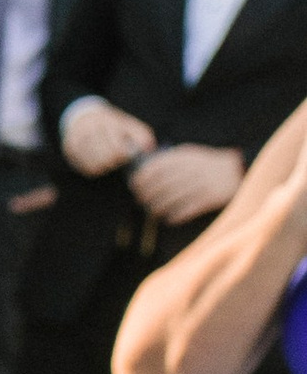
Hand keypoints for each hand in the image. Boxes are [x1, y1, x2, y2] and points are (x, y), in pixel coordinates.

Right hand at [63, 99, 154, 178]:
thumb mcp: (129, 125)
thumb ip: (142, 136)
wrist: (83, 114)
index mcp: (107, 122)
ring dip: (103, 166)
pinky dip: (92, 167)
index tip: (123, 153)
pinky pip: (83, 167)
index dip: (122, 156)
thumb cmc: (112, 125)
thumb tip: (147, 149)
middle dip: (112, 162)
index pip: (117, 151)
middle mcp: (90, 129)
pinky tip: (95, 160)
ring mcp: (77, 138)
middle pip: (105, 159)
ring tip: (105, 159)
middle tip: (113, 159)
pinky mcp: (69, 147)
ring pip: (94, 165)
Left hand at [127, 141, 245, 227]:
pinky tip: (170, 219)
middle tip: (140, 200)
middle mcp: (191, 170)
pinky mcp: (209, 199)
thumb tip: (146, 169)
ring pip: (171, 198)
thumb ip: (172, 160)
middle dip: (147, 194)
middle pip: (161, 184)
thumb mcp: (191, 154)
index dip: (142, 177)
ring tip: (152, 211)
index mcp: (185, 157)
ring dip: (158, 207)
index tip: (134, 185)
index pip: (156, 167)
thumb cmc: (209, 164)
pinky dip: (175, 215)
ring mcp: (200, 185)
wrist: (239, 171)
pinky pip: (186, 210)